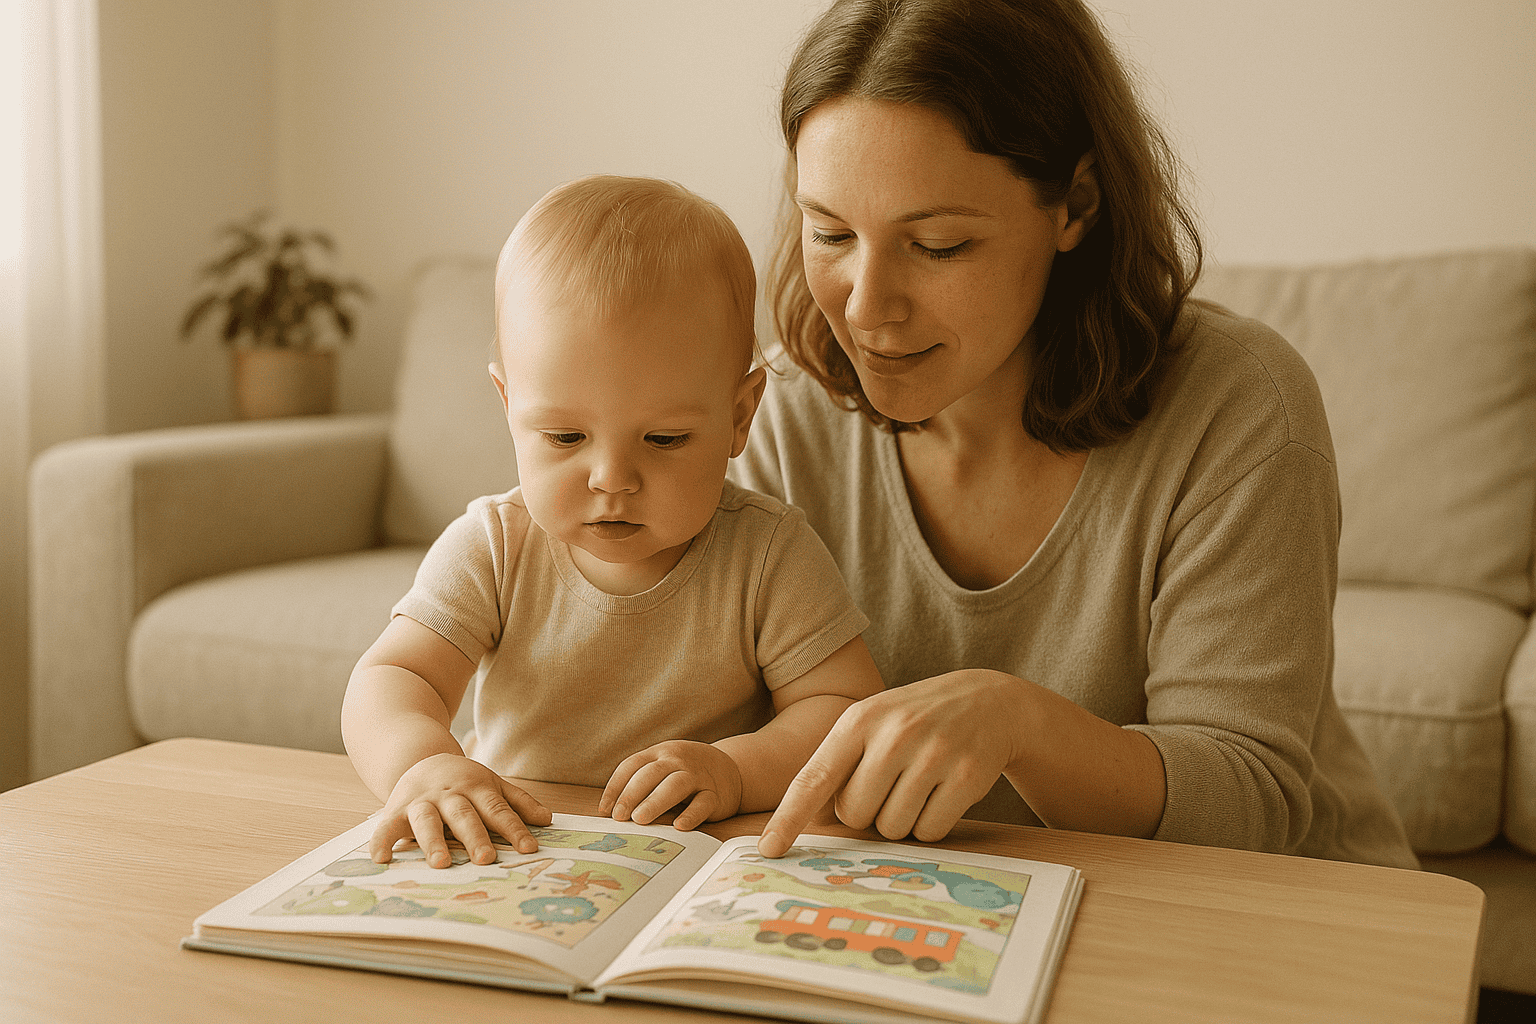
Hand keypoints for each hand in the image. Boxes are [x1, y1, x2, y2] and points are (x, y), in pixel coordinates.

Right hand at [369, 753, 551, 866]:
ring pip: (427, 821)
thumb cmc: (464, 780)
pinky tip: (382, 859)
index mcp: (477, 787)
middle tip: (486, 859)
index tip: (528, 848)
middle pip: (464, 816)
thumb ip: (518, 802)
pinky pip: (386, 826)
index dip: (514, 829)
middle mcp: (449, 794)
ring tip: (441, 864)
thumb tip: (547, 820)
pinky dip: (382, 841)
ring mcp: (422, 801)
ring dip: (433, 842)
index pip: (498, 809)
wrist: (420, 756)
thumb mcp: (493, 784)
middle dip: (475, 837)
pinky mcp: (396, 809)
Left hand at [599, 740, 743, 831]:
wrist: (730, 769)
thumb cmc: (686, 773)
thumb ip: (642, 783)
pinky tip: (679, 826)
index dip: (616, 786)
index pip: (632, 765)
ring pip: (675, 785)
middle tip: (620, 816)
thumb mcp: (664, 768)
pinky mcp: (715, 795)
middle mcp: (678, 761)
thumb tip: (611, 812)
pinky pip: (703, 803)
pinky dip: (691, 814)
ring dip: (655, 801)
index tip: (605, 809)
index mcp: (660, 753)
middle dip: (632, 794)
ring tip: (640, 819)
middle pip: (652, 773)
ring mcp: (698, 776)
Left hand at [757, 670, 1025, 856]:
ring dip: (901, 819)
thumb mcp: (872, 722)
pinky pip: (930, 831)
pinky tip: (942, 792)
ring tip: (919, 784)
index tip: (769, 850)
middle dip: (868, 811)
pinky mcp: (967, 776)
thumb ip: (839, 763)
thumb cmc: (915, 720)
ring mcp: (933, 754)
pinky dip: (931, 824)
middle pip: (855, 814)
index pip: (815, 777)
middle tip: (891, 784)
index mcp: (859, 719)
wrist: (988, 700)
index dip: (789, 817)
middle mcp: (894, 734)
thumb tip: (806, 821)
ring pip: (892, 828)